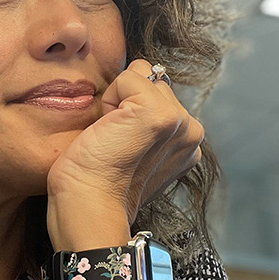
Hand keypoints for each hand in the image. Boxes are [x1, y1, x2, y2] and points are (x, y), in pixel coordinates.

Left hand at [46, 60, 203, 248]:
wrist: (88, 204)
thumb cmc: (96, 183)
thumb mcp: (131, 149)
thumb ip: (144, 126)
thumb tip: (128, 100)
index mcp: (186, 142)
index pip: (158, 93)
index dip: (129, 111)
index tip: (120, 146)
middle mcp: (190, 132)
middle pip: (152, 80)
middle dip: (126, 102)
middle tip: (114, 141)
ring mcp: (179, 121)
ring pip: (142, 75)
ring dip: (119, 100)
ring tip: (112, 136)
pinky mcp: (159, 114)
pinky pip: (130, 76)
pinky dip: (111, 97)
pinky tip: (109, 129)